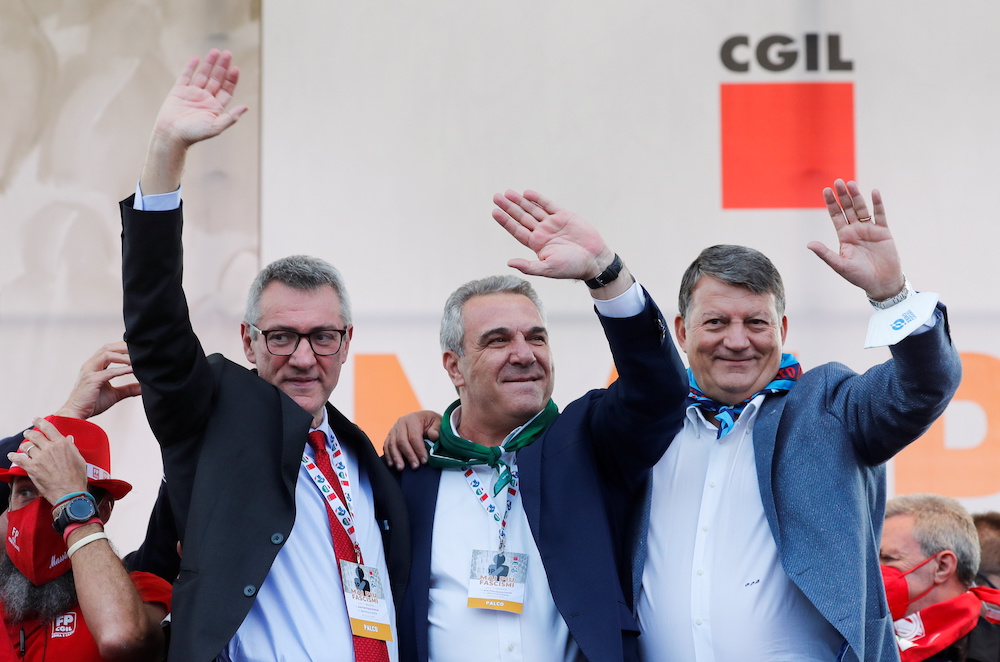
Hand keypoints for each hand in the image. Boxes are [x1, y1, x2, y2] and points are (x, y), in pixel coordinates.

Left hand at [8, 418, 87, 504]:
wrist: (70, 491)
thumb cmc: (77, 477)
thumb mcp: (79, 458)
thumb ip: (72, 447)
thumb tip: (68, 438)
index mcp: (62, 444)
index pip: (48, 427)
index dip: (40, 422)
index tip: (36, 420)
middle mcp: (50, 448)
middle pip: (35, 435)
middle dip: (29, 433)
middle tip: (28, 433)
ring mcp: (40, 457)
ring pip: (26, 446)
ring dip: (24, 445)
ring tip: (23, 446)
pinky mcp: (32, 467)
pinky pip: (19, 458)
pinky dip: (14, 456)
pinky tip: (12, 455)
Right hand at [55, 342, 140, 418]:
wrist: (76, 414)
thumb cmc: (92, 403)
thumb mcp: (115, 394)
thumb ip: (129, 389)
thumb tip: (145, 387)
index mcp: (94, 365)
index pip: (109, 349)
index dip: (123, 347)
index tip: (138, 348)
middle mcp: (91, 365)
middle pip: (108, 348)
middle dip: (124, 346)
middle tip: (140, 349)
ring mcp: (89, 371)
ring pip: (107, 354)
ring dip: (124, 355)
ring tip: (137, 358)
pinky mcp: (91, 380)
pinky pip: (109, 371)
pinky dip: (122, 370)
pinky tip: (133, 370)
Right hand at [141, 49, 247, 194]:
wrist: (172, 135)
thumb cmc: (194, 133)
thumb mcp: (216, 126)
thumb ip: (231, 117)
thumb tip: (246, 107)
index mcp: (215, 107)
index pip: (226, 90)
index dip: (231, 79)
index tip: (235, 69)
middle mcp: (205, 100)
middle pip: (216, 79)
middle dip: (222, 67)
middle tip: (228, 54)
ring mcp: (192, 94)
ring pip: (203, 75)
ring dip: (209, 64)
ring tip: (216, 51)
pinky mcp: (178, 92)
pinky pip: (185, 76)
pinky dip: (190, 67)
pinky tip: (197, 58)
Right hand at [383, 410, 440, 470]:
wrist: (424, 418)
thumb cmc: (431, 422)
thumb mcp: (438, 422)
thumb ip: (436, 429)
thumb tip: (433, 436)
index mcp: (413, 419)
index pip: (414, 436)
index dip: (419, 450)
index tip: (424, 461)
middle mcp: (401, 422)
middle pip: (402, 441)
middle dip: (408, 455)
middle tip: (415, 466)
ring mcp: (394, 428)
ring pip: (392, 444)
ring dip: (396, 457)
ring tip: (401, 468)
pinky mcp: (390, 435)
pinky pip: (386, 445)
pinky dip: (388, 455)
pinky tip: (392, 464)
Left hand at [492, 190, 617, 281]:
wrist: (595, 260)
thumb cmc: (571, 268)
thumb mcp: (548, 269)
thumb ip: (529, 266)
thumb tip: (509, 263)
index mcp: (537, 244)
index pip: (517, 230)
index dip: (505, 221)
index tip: (494, 211)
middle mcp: (542, 232)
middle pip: (521, 217)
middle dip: (509, 207)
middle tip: (496, 196)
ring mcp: (553, 223)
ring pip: (533, 209)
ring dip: (520, 201)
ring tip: (508, 192)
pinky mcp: (564, 216)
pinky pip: (548, 205)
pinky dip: (538, 199)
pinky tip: (527, 193)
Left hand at [807, 179, 905, 300]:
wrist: (881, 283)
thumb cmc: (858, 276)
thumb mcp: (840, 265)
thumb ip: (825, 254)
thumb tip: (809, 244)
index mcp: (844, 236)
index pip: (835, 215)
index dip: (831, 203)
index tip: (826, 190)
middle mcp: (855, 230)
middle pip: (848, 208)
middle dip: (842, 195)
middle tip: (837, 181)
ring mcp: (870, 229)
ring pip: (862, 209)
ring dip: (857, 196)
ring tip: (851, 183)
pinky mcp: (883, 232)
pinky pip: (880, 215)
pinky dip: (878, 204)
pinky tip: (874, 192)